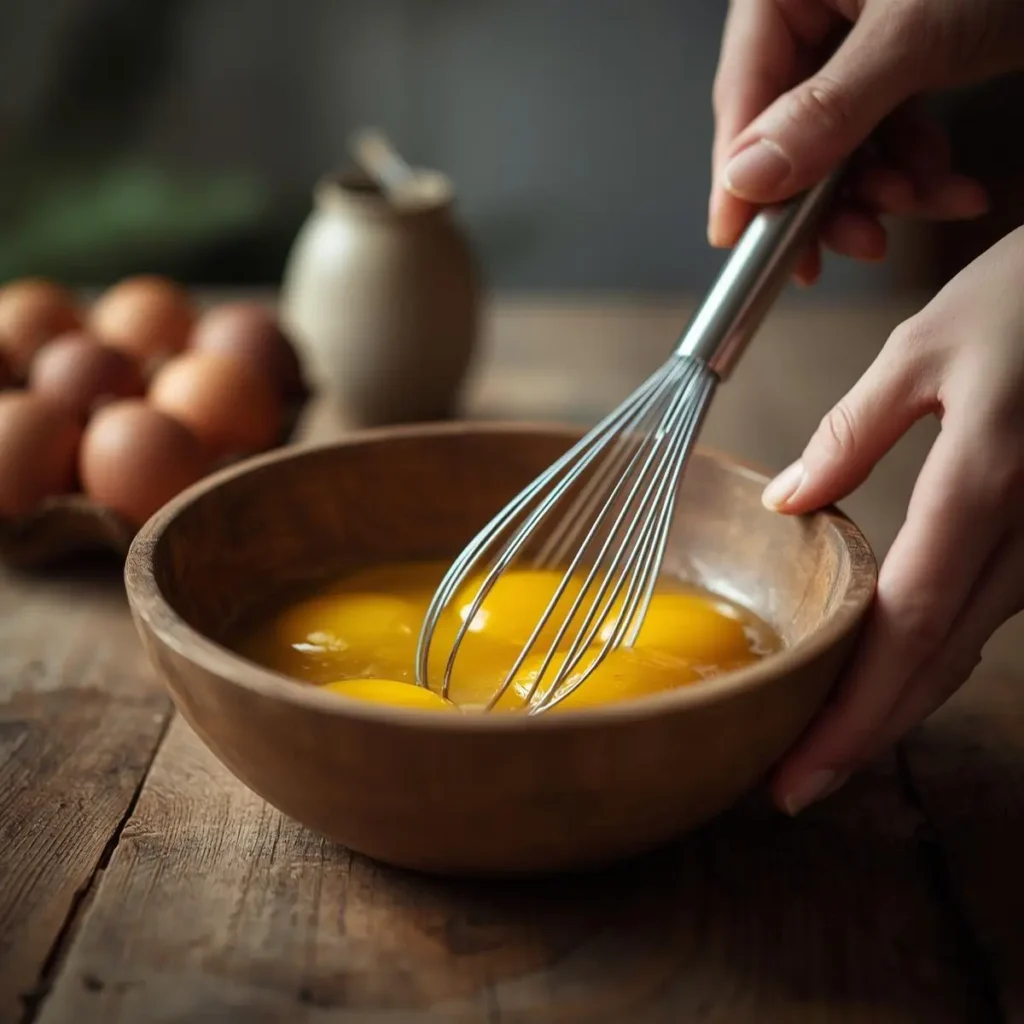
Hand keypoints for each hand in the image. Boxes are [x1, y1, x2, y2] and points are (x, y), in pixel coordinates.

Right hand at [709, 0, 1023, 282]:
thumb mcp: (914, 32)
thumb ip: (826, 111)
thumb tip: (751, 176)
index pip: (743, 94)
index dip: (739, 176)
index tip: (738, 238)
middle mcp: (817, 9)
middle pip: (790, 130)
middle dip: (831, 194)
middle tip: (856, 240)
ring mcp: (860, 35)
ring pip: (842, 143)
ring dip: (885, 189)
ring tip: (926, 199)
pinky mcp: (904, 57)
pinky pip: (887, 132)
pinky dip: (919, 168)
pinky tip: (950, 184)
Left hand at [764, 225, 1023, 812]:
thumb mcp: (926, 347)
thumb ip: (852, 432)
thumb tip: (787, 504)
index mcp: (986, 484)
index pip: (904, 629)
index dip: (849, 713)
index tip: (794, 772)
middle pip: (937, 664)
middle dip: (863, 735)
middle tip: (795, 787)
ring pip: (966, 649)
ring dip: (894, 702)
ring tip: (824, 740)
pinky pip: (988, 612)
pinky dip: (931, 654)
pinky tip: (887, 671)